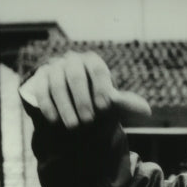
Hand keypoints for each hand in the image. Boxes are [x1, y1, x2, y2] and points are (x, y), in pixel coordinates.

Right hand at [19, 50, 150, 127]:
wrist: (69, 97)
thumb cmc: (94, 97)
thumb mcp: (110, 101)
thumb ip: (126, 104)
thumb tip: (147, 112)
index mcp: (93, 61)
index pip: (98, 69)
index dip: (102, 88)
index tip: (105, 108)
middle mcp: (72, 60)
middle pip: (76, 77)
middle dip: (82, 101)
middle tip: (89, 121)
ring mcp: (54, 67)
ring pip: (58, 84)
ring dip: (66, 107)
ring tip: (74, 126)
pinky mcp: (40, 78)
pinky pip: (42, 90)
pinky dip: (48, 106)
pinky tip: (55, 121)